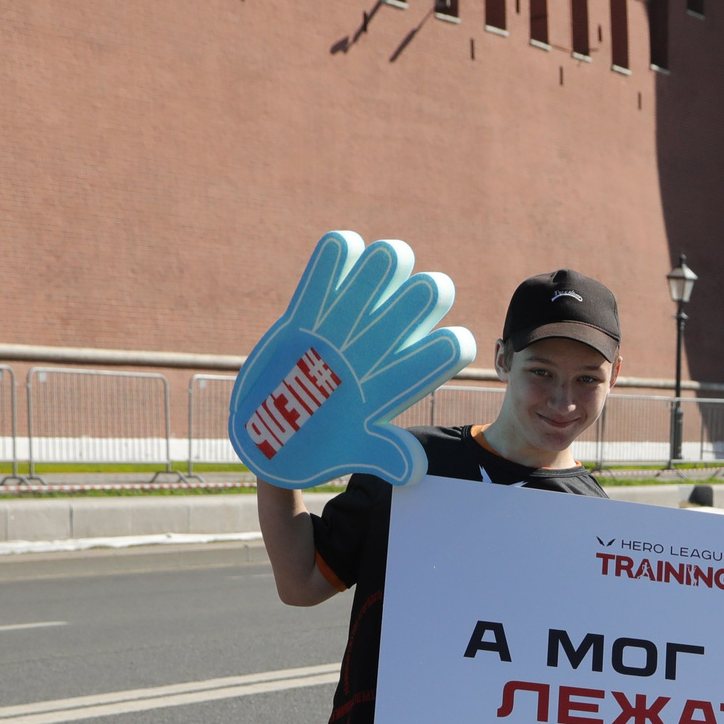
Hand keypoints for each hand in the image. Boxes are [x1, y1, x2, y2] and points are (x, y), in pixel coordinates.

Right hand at [229, 232, 476, 489]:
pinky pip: (330, 263)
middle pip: (426, 297)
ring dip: (382, 264)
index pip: (447, 350)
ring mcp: (348, 322)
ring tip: (364, 280)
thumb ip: (385, 453)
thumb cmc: (320, 447)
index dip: (450, 345)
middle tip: (391, 315)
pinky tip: (336, 259)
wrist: (273, 434)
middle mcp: (381, 343)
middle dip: (422, 295)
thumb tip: (414, 469)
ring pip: (385, 269)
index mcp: (399, 376)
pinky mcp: (310, 310)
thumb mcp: (351, 451)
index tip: (438, 351)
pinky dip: (336, 253)